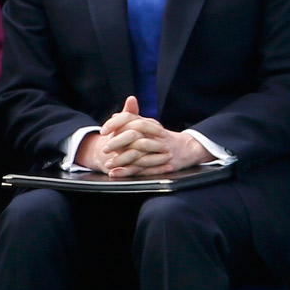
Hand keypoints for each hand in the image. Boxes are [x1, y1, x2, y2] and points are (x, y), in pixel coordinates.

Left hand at [79, 95, 208, 176]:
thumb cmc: (163, 137)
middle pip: (133, 136)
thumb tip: (115, 116)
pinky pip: (141, 168)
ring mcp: (158, 149)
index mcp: (149, 123)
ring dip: (120, 160)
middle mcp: (154, 134)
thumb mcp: (149, 125)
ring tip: (108, 164)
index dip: (115, 124)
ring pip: (136, 154)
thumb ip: (133, 118)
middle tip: (104, 149)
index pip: (130, 118)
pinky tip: (116, 173)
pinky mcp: (160, 164)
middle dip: (117, 143)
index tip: (103, 130)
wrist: (186, 149)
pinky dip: (127, 171)